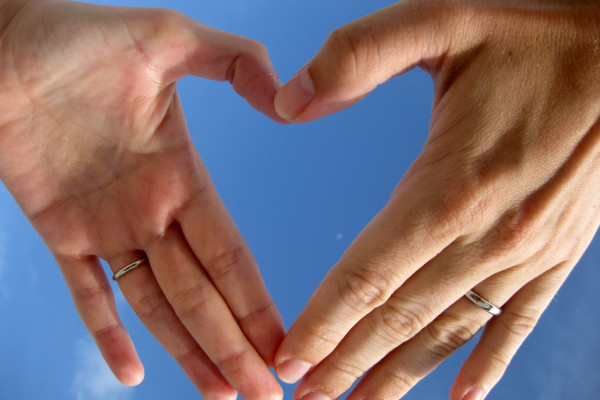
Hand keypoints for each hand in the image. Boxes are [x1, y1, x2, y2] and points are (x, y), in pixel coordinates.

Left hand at [0, 1, 284, 398]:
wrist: (2, 43)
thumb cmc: (78, 35)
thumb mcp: (169, 38)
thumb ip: (235, 61)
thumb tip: (287, 97)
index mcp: (183, 178)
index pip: (230, 256)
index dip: (257, 304)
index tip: (284, 345)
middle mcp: (153, 212)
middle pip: (201, 294)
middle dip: (234, 346)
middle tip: (264, 394)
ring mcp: (108, 227)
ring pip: (156, 303)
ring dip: (188, 350)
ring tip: (220, 394)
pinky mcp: (60, 231)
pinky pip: (87, 291)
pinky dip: (107, 332)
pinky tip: (131, 373)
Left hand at [272, 1, 599, 398]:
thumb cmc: (534, 35)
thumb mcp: (440, 23)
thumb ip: (356, 57)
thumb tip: (287, 100)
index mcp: (450, 187)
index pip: (368, 276)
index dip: (323, 323)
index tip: (287, 361)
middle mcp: (488, 236)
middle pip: (399, 317)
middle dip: (347, 362)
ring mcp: (526, 253)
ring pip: (449, 333)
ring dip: (400, 375)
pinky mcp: (556, 254)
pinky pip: (514, 325)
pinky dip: (485, 366)